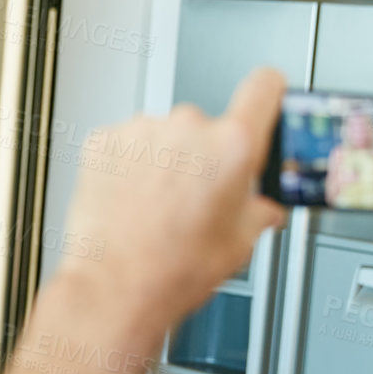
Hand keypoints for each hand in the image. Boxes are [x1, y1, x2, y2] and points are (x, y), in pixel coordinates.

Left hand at [56, 69, 289, 336]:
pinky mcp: (104, 139)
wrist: (115, 286)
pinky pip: (126, 142)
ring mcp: (142, 130)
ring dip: (164, 161)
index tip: (264, 100)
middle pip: (207, 125)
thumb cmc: (172, 270)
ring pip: (164, 136)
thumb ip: (258, 211)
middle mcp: (188, 127)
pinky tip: (131, 200)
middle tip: (195, 197)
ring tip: (156, 206)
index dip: (268, 94)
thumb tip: (263, 207)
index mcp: (232, 146)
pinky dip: (129, 165)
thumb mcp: (239, 245)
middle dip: (205, 155)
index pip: (264, 87)